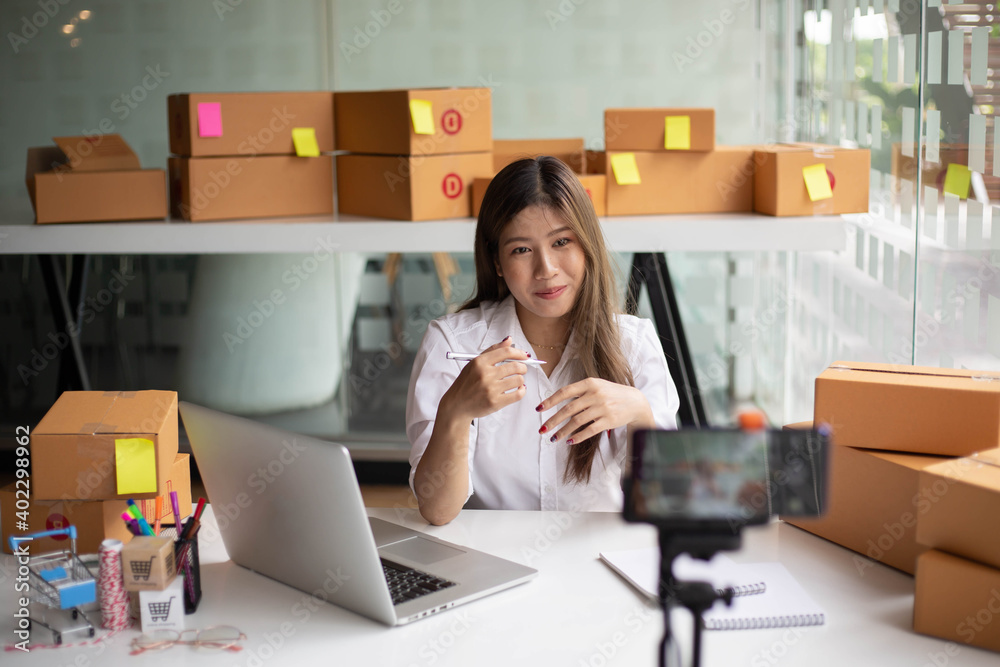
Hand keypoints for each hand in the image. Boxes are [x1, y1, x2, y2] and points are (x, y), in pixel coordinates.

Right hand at [440, 337, 530, 422]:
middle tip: (522, 369)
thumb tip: (509, 340)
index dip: (518, 353)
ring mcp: (491, 389)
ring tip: (516, 380)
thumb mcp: (474, 363)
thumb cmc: (466, 384)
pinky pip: (518, 394)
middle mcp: (485, 375)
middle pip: (515, 366)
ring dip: (521, 379)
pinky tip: (518, 389)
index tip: (524, 355)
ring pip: (518, 380)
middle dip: (523, 367)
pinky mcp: (495, 402)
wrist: (457, 405)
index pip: (505, 352)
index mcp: (479, 363)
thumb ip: (492, 351)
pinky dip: (522, 391)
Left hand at [537, 378, 653, 444]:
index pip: (565, 392)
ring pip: (576, 421)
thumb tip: (557, 402)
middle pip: (568, 409)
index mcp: (589, 383)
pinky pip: (589, 430)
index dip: (550, 401)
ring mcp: (602, 408)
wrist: (635, 401)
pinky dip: (577, 437)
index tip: (539, 409)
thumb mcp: (597, 386)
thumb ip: (579, 392)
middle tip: (542, 429)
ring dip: (563, 431)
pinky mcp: (608, 420)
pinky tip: (569, 441)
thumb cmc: (611, 393)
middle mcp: (595, 394)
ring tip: (553, 438)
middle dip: (553, 420)